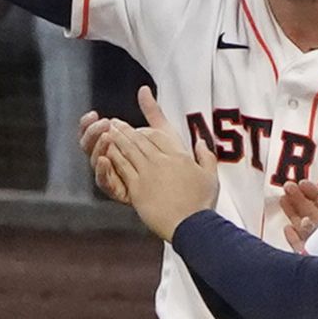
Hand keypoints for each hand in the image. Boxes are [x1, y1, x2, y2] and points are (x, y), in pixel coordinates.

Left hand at [87, 85, 219, 238]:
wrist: (192, 224)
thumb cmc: (202, 202)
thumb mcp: (211, 176)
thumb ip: (206, 157)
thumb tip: (202, 143)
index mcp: (180, 156)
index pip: (160, 130)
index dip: (151, 111)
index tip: (143, 94)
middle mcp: (162, 160)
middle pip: (140, 138)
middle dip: (126, 128)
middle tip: (114, 121)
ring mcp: (149, 173)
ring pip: (128, 150)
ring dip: (116, 139)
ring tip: (108, 131)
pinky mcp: (138, 188)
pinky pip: (123, 168)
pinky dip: (113, 157)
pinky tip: (106, 152)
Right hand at [279, 177, 317, 250]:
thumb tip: (311, 186)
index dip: (314, 193)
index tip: (302, 183)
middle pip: (313, 214)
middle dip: (300, 199)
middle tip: (287, 186)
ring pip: (306, 229)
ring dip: (294, 214)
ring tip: (282, 199)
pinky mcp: (312, 259)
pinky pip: (302, 249)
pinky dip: (294, 239)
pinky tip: (287, 228)